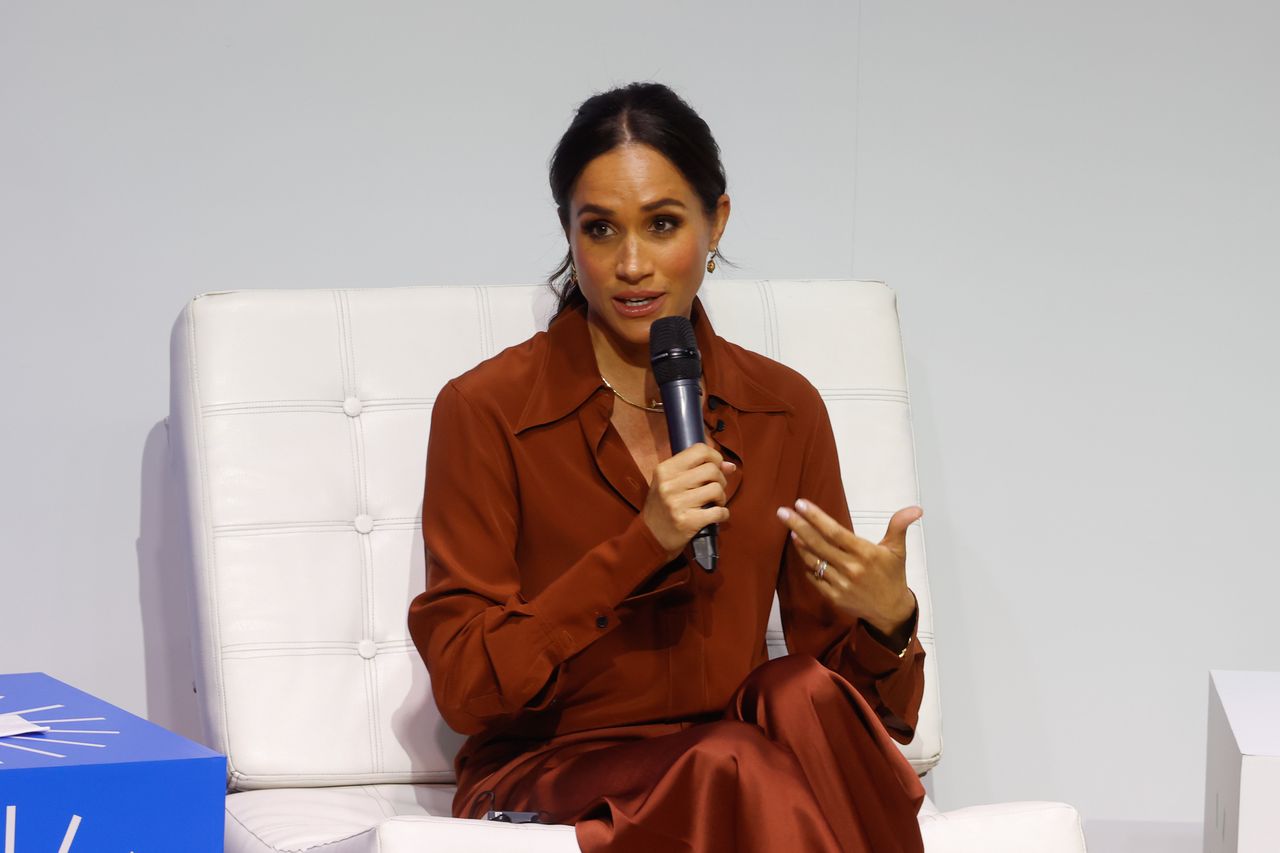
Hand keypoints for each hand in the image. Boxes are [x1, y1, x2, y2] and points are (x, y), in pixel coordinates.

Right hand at [643, 444, 735, 558]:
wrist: (650, 537)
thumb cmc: (663, 507)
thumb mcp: (671, 483)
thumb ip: (698, 470)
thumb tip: (729, 465)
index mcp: (665, 470)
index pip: (699, 450)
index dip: (714, 457)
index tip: (715, 466)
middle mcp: (669, 484)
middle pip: (712, 470)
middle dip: (720, 480)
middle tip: (714, 489)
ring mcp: (677, 503)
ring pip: (716, 489)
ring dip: (721, 498)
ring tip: (714, 503)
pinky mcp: (687, 522)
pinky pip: (718, 512)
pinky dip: (723, 514)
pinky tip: (716, 515)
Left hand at [776, 498, 920, 638]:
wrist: (891, 611)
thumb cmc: (893, 576)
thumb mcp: (897, 550)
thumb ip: (899, 526)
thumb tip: (916, 509)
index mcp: (866, 554)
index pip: (835, 532)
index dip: (816, 518)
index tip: (801, 504)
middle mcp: (851, 569)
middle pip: (818, 544)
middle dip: (798, 526)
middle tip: (782, 512)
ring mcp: (841, 584)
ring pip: (813, 560)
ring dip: (800, 545)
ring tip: (791, 529)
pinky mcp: (834, 597)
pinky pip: (814, 577)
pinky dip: (807, 564)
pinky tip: (802, 552)